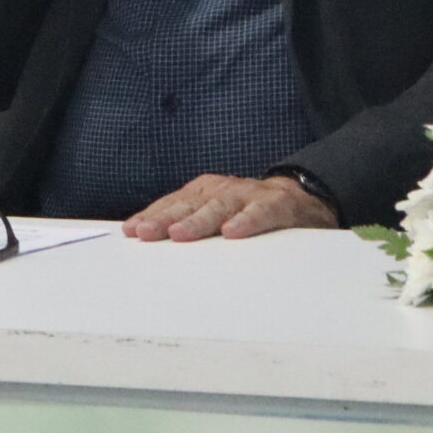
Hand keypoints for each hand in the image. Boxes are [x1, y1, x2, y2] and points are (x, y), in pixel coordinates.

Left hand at [124, 174, 336, 240]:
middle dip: (165, 218)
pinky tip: (233, 232)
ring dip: (199, 220)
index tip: (130, 231)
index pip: (173, 203)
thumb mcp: (216, 216)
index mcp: (205, 192)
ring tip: (180, 234)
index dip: (152, 216)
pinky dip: (247, 221)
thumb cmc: (250, 212)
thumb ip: (190, 227)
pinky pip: (261, 212)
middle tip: (145, 232)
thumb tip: (150, 243)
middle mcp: (223, 189)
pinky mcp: (277, 204)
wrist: (302, 199)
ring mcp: (249, 194)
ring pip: (220, 206)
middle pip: (189, 204)